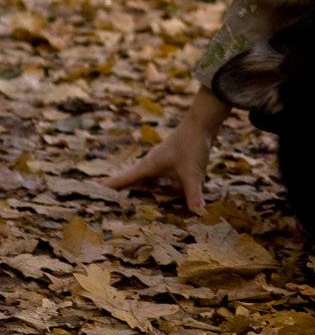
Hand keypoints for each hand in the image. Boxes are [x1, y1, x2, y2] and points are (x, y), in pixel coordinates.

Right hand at [105, 88, 228, 213]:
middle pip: (133, 181)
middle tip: (103, 195)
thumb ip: (193, 195)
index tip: (92, 189)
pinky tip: (164, 192)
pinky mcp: (173, 161)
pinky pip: (162, 177)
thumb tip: (197, 213)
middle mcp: (152, 164)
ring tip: (129, 198)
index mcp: (149, 166)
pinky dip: (160, 186)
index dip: (110, 186)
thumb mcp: (192, 173)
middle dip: (122, 189)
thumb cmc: (192, 145)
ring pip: (148, 180)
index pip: (124, 179)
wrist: (203, 122)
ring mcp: (163, 162)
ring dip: (142, 188)